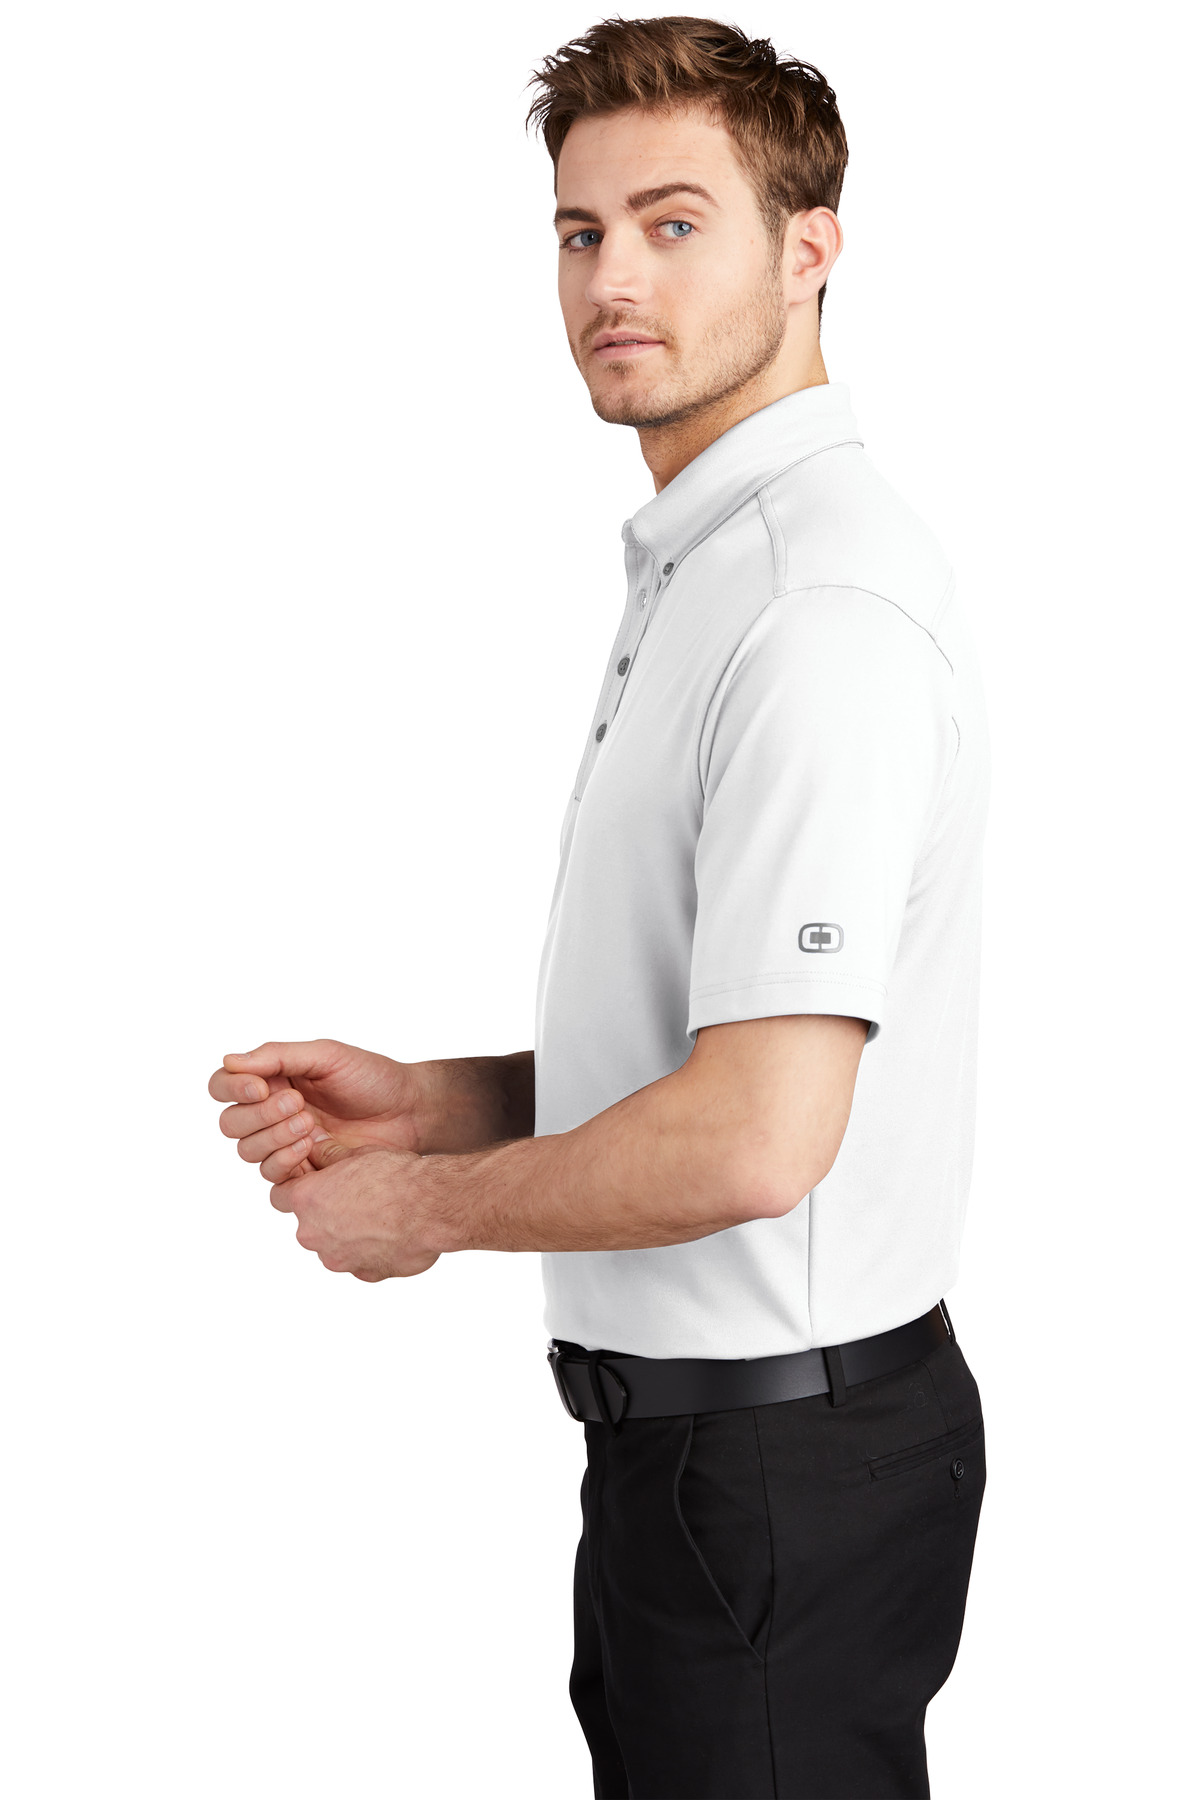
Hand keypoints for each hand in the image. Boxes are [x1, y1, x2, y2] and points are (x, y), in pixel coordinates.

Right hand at [208, 1039, 424, 1184]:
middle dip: (259, 1115)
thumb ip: (277, 1056)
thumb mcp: (326, 1055)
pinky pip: (272, 1178)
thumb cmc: (371, 1077)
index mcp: (272, 1079)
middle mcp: (271, 1113)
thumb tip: (229, 1061)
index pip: (223, 1086)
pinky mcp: (303, 1172)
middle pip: (231, 1124)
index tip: (261, 1086)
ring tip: (309, 1125)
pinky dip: (283, 1162)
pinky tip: (310, 1149)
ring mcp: (285, 1144)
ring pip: (247, 1152)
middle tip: (298, 1104)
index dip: (232, 1089)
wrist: (410, 1111)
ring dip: (272, 1138)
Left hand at [269, 1138, 440, 1281]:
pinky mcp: (365, 1274)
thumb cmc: (394, 1176)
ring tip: (379, 1214)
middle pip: (307, 1224)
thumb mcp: (357, 1153)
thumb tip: (316, 1149)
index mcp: (307, 1202)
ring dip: (348, 1234)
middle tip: (354, 1195)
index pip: (278, 1196)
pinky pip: (360, 1262)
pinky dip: (371, 1250)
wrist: (430, 1206)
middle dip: (325, 1212)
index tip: (311, 1182)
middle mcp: (314, 1235)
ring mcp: (339, 1259)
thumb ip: (329, 1156)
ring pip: (334, 1246)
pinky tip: (392, 1233)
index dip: (294, 1187)